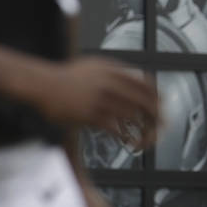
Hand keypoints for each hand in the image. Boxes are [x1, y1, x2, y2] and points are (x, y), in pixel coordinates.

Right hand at [40, 57, 159, 147]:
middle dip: (156, 116)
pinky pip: (115, 128)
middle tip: (162, 126)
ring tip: (145, 139)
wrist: (44, 84)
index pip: (146, 84)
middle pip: (143, 101)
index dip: (157, 97)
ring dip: (141, 130)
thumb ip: (115, 70)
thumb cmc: (67, 76)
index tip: (163, 107)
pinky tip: (128, 142)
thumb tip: (136, 77)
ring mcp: (100, 99)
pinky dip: (125, 137)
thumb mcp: (94, 65)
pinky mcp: (90, 115)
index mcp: (113, 70)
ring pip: (131, 117)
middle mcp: (109, 83)